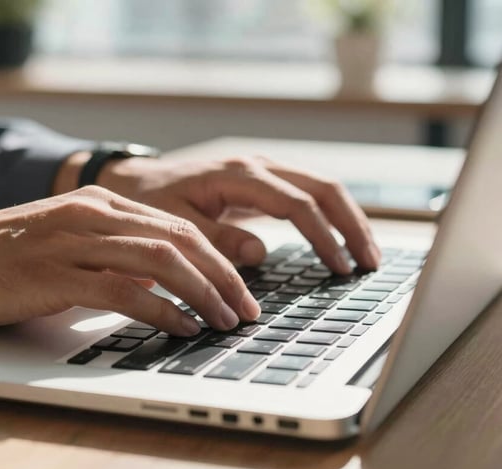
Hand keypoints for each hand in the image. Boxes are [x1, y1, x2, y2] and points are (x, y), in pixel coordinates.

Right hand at [0, 186, 259, 334]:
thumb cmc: (0, 259)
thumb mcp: (67, 246)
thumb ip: (112, 256)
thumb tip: (159, 284)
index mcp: (101, 205)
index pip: (179, 226)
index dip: (218, 258)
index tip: (241, 289)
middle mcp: (94, 214)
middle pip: (182, 239)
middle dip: (224, 277)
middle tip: (248, 310)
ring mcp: (76, 241)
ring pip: (163, 260)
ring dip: (204, 293)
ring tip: (226, 321)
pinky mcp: (57, 273)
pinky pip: (126, 290)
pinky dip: (163, 310)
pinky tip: (182, 327)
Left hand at [96, 155, 380, 272]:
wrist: (131, 180)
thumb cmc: (148, 203)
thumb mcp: (175, 225)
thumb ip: (216, 239)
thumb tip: (260, 253)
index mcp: (238, 175)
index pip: (297, 204)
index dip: (323, 237)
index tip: (340, 268)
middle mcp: (257, 166)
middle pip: (323, 187)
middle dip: (351, 224)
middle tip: (370, 262)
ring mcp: (262, 171)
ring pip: (320, 186)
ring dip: (346, 219)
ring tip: (366, 254)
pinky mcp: (261, 182)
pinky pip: (305, 194)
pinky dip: (328, 216)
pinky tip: (338, 240)